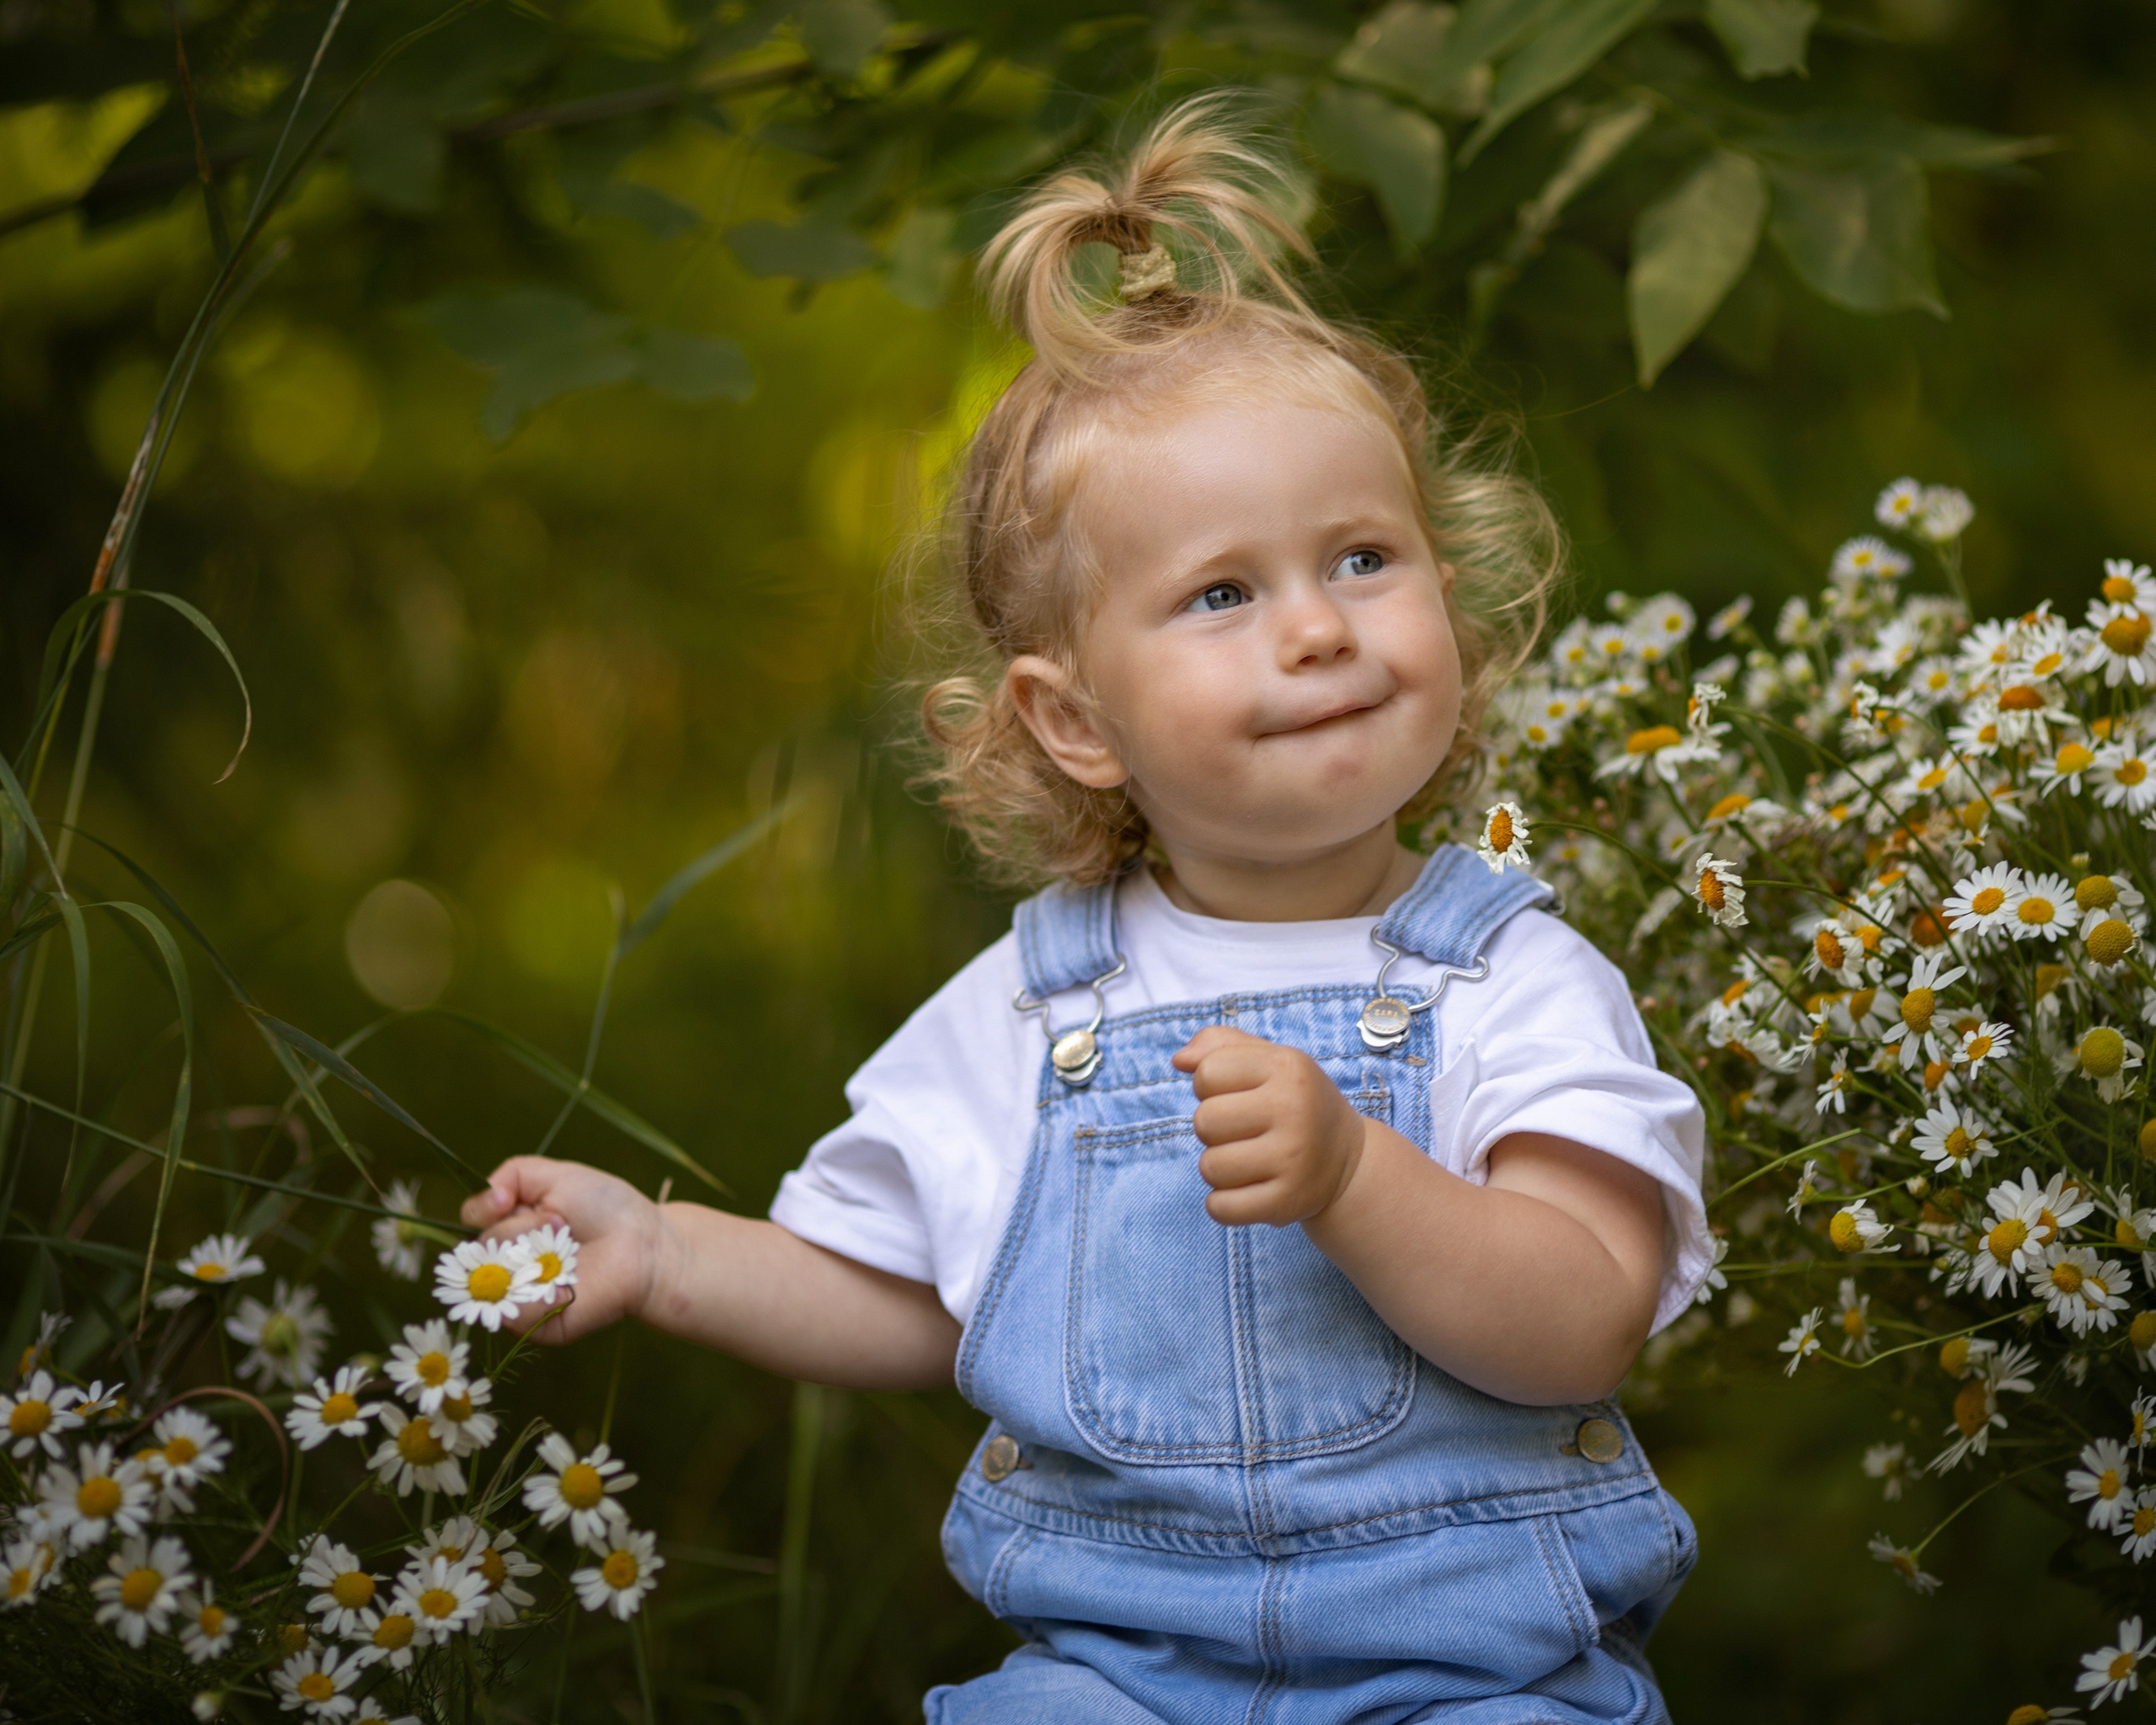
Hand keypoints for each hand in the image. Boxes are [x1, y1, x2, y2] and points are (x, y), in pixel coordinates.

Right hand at [459, 1158, 667, 1343]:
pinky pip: (516, 1314)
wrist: (644, 1243)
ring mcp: (520, 1296)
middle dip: (518, 1228)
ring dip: (532, 1253)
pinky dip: (538, 1293)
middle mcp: (507, 1264)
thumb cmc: (603, 1207)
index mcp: (508, 1230)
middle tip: (560, 1225)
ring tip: (568, 1249)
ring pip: (494, 1277)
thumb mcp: (555, 1176)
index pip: (469, 1224)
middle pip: (479, 1248)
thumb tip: (487, 1198)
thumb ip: (511, 1176)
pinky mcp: (538, 1324)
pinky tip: (565, 1281)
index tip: (507, 1200)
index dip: (483, 1210)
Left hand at [1172, 1026, 1367, 1225]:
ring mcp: (1292, 1159)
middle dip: (1212, 1129)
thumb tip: (1179, 1060)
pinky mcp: (1287, 1202)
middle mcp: (1294, 1110)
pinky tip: (1249, 1190)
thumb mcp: (1270, 1060)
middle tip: (1244, 1132)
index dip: (1210, 1086)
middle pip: (1204, 1121)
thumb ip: (1220, 1044)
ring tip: (1250, 1161)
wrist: (1348, 1161)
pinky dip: (1223, 1204)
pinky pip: (1220, 1208)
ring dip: (1219, 1167)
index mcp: (1287, 1067)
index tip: (1237, 1096)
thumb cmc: (1294, 1103)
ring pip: (1209, 1167)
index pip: (1207, 1073)